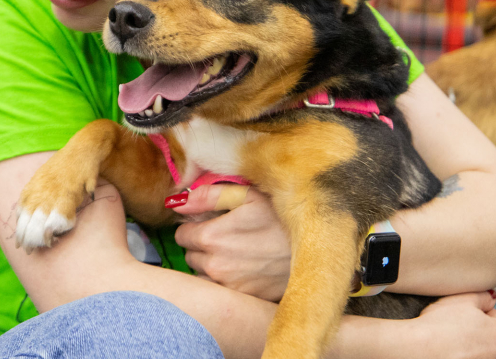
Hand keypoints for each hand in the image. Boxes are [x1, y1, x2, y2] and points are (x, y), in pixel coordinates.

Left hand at [172, 184, 290, 301]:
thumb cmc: (282, 217)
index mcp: (211, 237)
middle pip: (190, 256)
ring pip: (202, 276)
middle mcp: (215, 265)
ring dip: (210, 267)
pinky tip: (243, 271)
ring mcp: (228, 286)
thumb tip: (177, 202)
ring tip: (235, 255)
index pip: (182, 235)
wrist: (317, 250)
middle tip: (225, 238)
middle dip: (202, 247)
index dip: (195, 227)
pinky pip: (219, 292)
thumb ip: (209, 196)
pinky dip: (224, 282)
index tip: (210, 225)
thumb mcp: (248, 195)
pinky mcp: (242, 299)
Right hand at [408, 292, 495, 358]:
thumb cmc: (442, 325)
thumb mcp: (465, 299)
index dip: (474, 309)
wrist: (420, 349)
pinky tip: (450, 351)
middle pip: (490, 335)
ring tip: (451, 339)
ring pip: (481, 350)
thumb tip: (491, 298)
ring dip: (470, 343)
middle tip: (455, 325)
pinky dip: (463, 354)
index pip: (493, 315)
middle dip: (476, 329)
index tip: (459, 312)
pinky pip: (471, 358)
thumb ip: (485, 296)